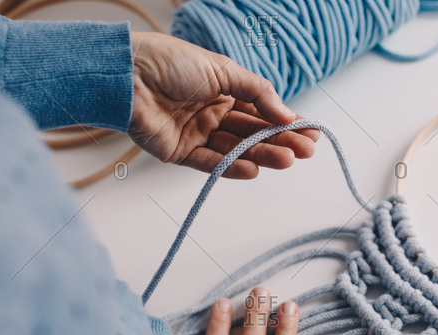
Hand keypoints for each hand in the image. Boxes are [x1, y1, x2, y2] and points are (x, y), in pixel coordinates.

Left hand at [129, 32, 318, 178]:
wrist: (127, 74)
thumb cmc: (170, 62)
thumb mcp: (222, 69)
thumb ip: (256, 92)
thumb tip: (286, 113)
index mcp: (223, 89)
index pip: (261, 110)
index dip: (286, 121)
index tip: (310, 132)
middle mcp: (212, 112)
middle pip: (252, 132)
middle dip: (280, 141)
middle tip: (305, 151)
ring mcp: (197, 133)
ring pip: (235, 148)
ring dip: (261, 155)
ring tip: (287, 160)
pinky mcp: (179, 152)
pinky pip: (210, 163)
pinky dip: (231, 168)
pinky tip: (253, 170)